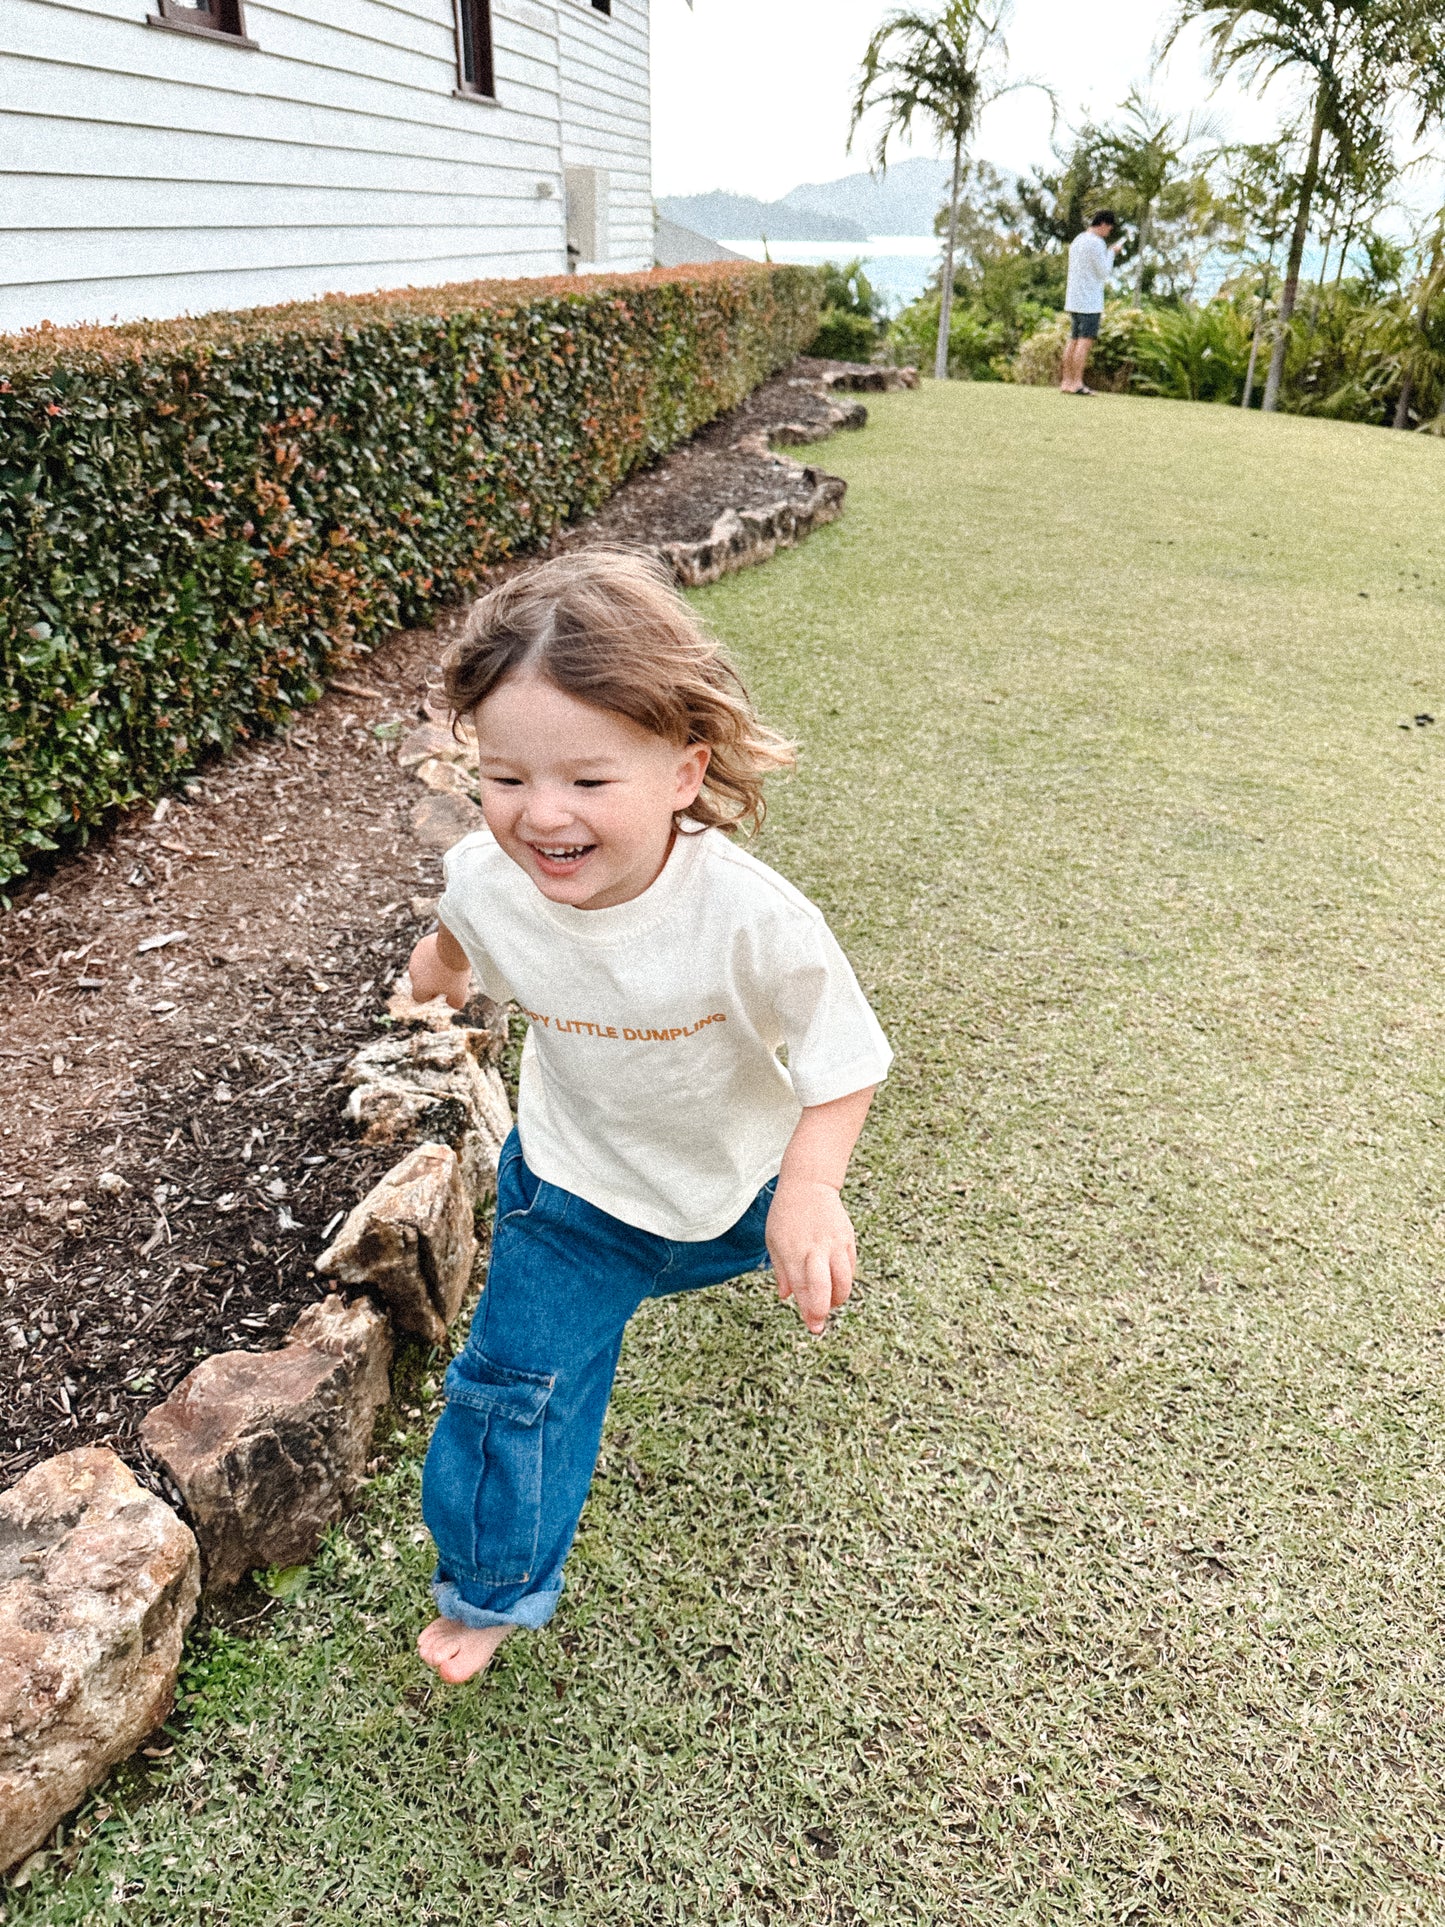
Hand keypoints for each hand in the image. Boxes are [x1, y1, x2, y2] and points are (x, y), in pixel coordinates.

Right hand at [407, 929, 469, 1008]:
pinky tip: (448, 950)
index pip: (419, 996)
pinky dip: (435, 951)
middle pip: (420, 979)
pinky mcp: (422, 943)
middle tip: (449, 974)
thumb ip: (455, 1002)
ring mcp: (416, 957)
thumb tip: (451, 1002)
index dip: (430, 995)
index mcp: (419, 987)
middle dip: (432, 978)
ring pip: (423, 964)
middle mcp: (413, 972)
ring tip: (449, 961)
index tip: (442, 988)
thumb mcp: (460, 993)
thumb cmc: (456, 971)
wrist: (454, 945)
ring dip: (433, 964)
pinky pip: (427, 951)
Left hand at [765, 1176, 856, 1335]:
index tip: (811, 1326)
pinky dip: (845, 1280)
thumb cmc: (786, 1215)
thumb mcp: (773, 1240)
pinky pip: (851, 1268)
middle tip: (819, 1325)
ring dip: (838, 1298)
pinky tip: (836, 1284)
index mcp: (793, 1250)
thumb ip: (781, 1270)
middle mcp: (815, 1249)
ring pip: (844, 1280)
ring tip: (830, 1302)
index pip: (802, 1287)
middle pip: (824, 1287)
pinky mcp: (848, 1239)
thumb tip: (786, 1297)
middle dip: (822, 1310)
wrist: (809, 1185)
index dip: (808, 1310)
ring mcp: (834, 1243)